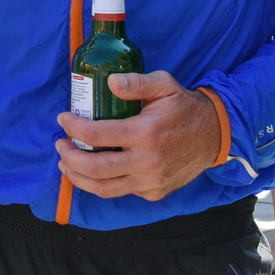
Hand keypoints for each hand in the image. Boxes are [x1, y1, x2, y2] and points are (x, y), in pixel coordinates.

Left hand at [55, 71, 221, 200]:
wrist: (214, 135)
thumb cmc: (185, 107)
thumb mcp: (164, 85)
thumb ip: (137, 83)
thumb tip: (110, 82)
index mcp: (145, 133)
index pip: (97, 134)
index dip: (73, 127)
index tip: (63, 119)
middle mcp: (146, 162)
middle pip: (94, 168)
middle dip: (69, 157)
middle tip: (60, 144)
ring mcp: (150, 181)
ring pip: (104, 188)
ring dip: (78, 178)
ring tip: (66, 164)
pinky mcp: (154, 192)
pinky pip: (121, 191)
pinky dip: (102, 183)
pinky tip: (94, 171)